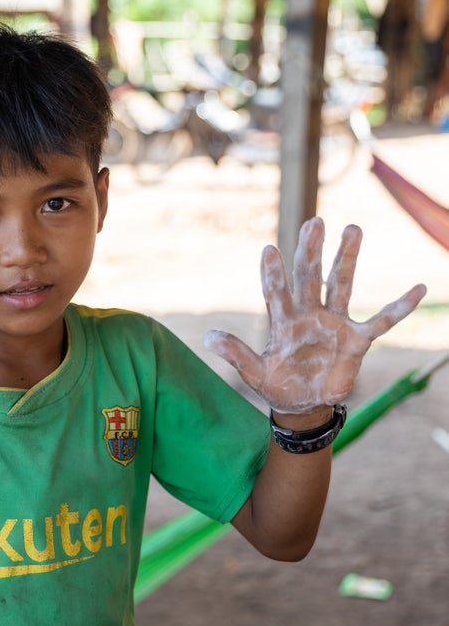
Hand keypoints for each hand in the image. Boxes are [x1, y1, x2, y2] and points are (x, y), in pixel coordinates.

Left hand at [203, 217, 425, 413]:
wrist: (303, 404)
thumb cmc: (277, 384)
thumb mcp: (254, 373)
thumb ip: (235, 354)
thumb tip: (207, 337)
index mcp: (283, 321)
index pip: (276, 292)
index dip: (272, 274)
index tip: (268, 250)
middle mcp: (309, 315)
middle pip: (310, 277)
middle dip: (311, 251)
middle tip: (314, 221)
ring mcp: (335, 324)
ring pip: (342, 284)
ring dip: (347, 259)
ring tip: (352, 228)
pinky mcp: (357, 340)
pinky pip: (382, 321)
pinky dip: (399, 308)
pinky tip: (418, 288)